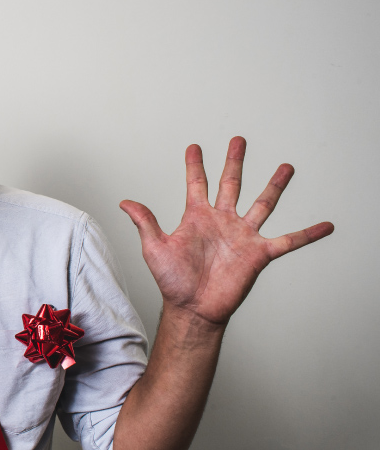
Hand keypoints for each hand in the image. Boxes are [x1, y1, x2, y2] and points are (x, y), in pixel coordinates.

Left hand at [120, 137, 333, 325]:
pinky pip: (288, 241)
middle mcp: (222, 222)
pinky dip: (307, 234)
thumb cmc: (173, 281)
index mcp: (197, 217)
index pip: (197, 184)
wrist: (193, 308)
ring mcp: (242, 236)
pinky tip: (325, 225)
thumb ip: (145, 222)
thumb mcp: (154, 247)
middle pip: (231, 184)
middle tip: (238, 140)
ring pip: (262, 203)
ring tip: (286, 167)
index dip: (194, 165)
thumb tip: (124, 202)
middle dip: (234, 161)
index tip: (194, 146)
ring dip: (274, 185)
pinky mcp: (258, 254)